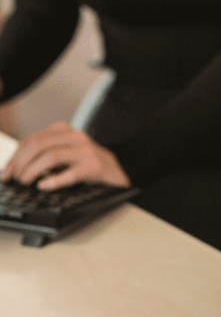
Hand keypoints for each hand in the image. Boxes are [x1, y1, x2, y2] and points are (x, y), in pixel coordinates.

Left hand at [0, 121, 129, 189]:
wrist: (114, 170)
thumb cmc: (83, 162)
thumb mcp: (63, 152)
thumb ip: (41, 154)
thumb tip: (11, 170)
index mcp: (64, 130)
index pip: (31, 140)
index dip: (14, 157)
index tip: (6, 173)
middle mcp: (75, 137)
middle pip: (38, 145)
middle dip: (20, 164)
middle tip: (15, 179)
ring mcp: (85, 151)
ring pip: (51, 157)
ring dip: (31, 172)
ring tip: (26, 183)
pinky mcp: (93, 167)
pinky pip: (70, 174)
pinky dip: (53, 181)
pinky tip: (43, 186)